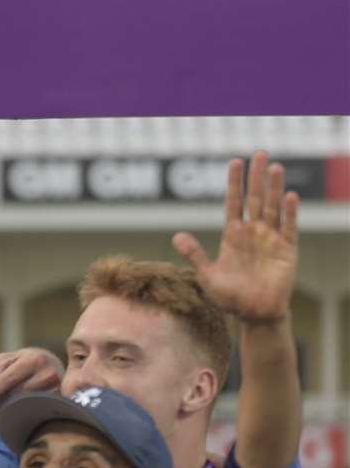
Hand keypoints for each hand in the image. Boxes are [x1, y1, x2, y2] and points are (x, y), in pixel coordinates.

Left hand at [0, 348, 63, 417]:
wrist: (54, 365)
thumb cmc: (27, 361)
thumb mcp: (10, 358)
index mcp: (34, 359)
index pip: (10, 378)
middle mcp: (48, 374)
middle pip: (17, 394)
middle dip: (0, 402)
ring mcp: (56, 390)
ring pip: (26, 405)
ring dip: (9, 410)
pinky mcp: (59, 402)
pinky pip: (35, 412)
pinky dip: (21, 415)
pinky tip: (12, 416)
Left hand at [172, 151, 297, 324]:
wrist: (253, 314)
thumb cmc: (229, 297)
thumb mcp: (206, 275)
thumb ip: (194, 254)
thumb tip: (177, 235)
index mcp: (232, 235)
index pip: (233, 203)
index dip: (234, 183)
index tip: (234, 161)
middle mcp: (252, 233)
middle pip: (255, 199)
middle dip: (256, 177)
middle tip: (258, 152)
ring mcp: (270, 240)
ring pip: (273, 208)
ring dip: (273, 188)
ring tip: (273, 167)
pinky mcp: (287, 251)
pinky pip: (289, 228)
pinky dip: (289, 213)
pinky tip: (289, 196)